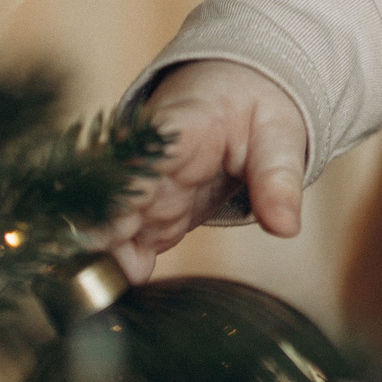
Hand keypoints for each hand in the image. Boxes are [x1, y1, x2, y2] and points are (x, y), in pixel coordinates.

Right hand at [107, 59, 306, 277]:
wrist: (236, 91)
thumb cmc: (256, 106)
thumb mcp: (280, 135)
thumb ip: (278, 179)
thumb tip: (286, 227)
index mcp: (183, 127)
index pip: (147, 153)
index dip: (126, 182)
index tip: (112, 215)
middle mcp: (152, 158)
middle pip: (115, 194)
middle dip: (100, 232)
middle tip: (95, 274)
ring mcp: (147, 186)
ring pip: (110, 220)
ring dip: (102, 254)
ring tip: (100, 291)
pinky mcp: (150, 211)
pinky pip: (128, 240)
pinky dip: (121, 265)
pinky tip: (121, 288)